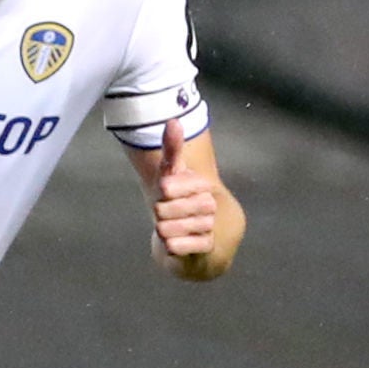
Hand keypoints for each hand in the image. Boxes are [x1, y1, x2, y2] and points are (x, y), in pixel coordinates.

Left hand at [150, 120, 215, 264]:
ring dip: (162, 228)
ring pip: (170, 227)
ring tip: (166, 228)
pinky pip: (180, 246)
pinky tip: (171, 243)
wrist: (187, 236)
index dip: (162, 191)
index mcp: (202, 184)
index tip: (164, 192)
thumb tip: (173, 120)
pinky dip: (171, 246)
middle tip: (164, 214)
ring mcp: (209, 225)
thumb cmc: (175, 202)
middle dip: (159, 212)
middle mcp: (209, 203)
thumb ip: (172, 150)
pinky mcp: (207, 246)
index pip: (170, 185)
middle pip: (166, 208)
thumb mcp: (170, 175)